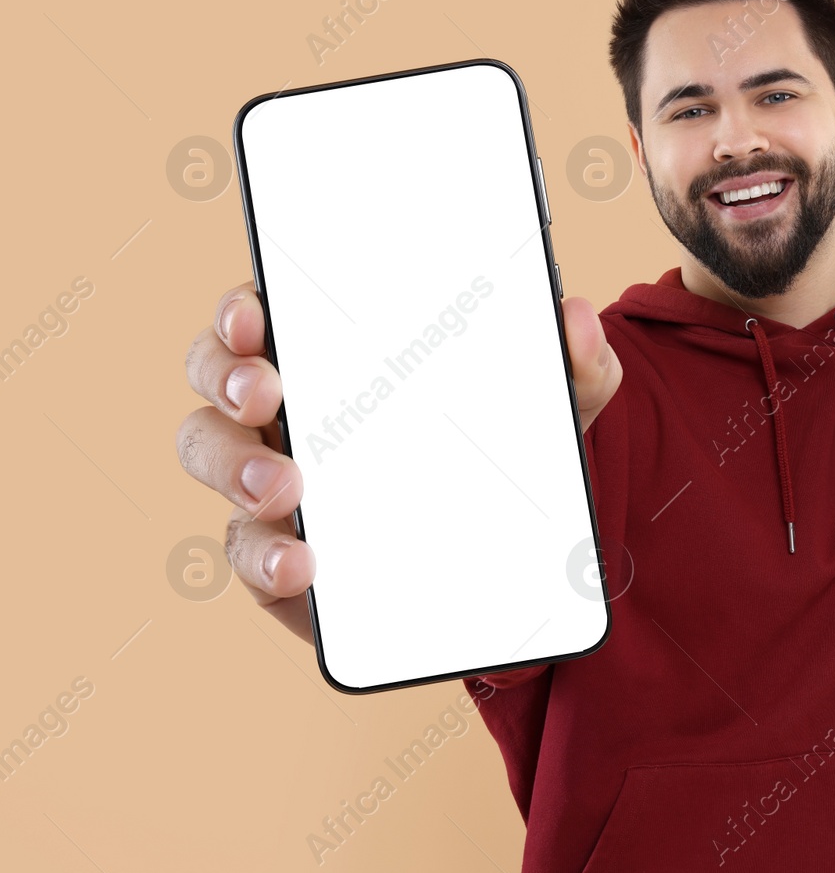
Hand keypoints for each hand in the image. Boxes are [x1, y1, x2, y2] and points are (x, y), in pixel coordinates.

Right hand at [176, 283, 622, 646]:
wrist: (516, 550)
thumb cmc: (506, 440)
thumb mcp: (554, 401)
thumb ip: (573, 360)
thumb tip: (580, 318)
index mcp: (338, 347)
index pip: (267, 309)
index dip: (244, 307)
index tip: (255, 315)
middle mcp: (290, 406)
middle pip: (219, 376)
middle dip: (229, 380)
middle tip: (267, 396)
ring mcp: (275, 480)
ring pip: (217, 460)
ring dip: (236, 470)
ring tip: (284, 490)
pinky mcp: (282, 554)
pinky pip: (250, 553)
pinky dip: (265, 559)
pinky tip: (300, 565)